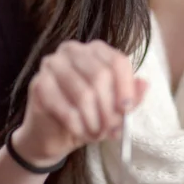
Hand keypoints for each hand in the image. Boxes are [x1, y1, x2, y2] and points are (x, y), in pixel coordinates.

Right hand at [11, 40, 147, 166]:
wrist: (52, 134)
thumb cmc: (87, 115)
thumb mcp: (114, 108)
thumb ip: (131, 97)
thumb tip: (144, 84)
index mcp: (96, 50)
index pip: (117, 61)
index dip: (125, 88)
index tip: (127, 109)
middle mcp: (73, 50)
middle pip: (101, 75)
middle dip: (109, 109)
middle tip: (111, 129)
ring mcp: (52, 64)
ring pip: (83, 93)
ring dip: (93, 120)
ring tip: (96, 134)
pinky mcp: (38, 84)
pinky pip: (64, 107)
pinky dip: (77, 124)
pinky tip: (80, 132)